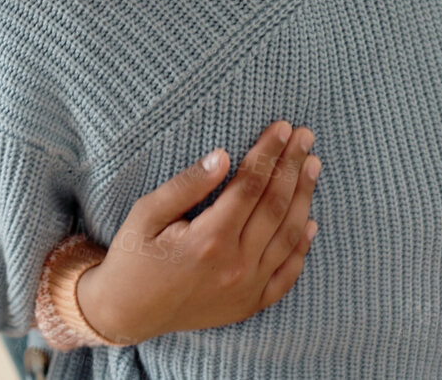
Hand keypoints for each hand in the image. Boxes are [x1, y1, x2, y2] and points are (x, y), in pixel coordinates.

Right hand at [76, 121, 320, 344]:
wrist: (128, 313)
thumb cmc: (133, 258)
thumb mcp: (146, 214)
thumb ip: (186, 185)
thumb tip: (223, 156)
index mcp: (208, 239)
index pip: (249, 186)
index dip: (268, 154)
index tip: (282, 128)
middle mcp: (235, 265)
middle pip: (274, 206)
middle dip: (292, 166)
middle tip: (305, 137)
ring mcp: (247, 288)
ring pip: (287, 235)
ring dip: (303, 198)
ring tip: (313, 166)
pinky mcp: (251, 304)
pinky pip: (287, 274)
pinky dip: (301, 247)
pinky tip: (310, 222)